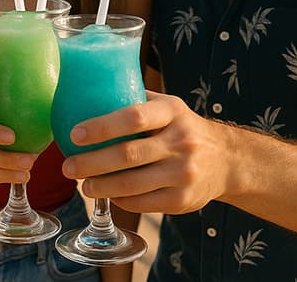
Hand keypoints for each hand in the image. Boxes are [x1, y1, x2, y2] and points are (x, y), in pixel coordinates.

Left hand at [62, 91, 233, 213]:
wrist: (228, 160)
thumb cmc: (182, 128)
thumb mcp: (167, 106)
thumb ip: (133, 100)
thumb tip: (83, 92)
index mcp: (173, 112)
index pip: (134, 117)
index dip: (101, 127)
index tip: (74, 135)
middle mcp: (182, 142)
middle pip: (127, 154)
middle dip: (91, 163)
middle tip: (68, 167)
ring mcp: (184, 173)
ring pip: (132, 184)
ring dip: (100, 187)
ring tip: (83, 185)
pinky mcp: (184, 199)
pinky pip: (143, 203)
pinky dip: (120, 200)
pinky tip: (108, 195)